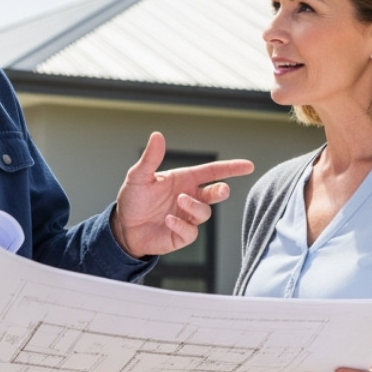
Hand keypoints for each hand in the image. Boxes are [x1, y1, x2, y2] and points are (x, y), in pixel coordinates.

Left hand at [112, 132, 252, 257]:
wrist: (123, 228)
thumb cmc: (133, 200)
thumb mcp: (139, 176)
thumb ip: (150, 158)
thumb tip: (157, 136)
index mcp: (184, 180)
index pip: (212, 172)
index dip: (230, 168)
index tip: (248, 165)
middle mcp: (189, 197)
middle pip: (215, 193)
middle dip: (222, 191)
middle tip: (222, 189)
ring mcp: (187, 217)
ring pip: (204, 213)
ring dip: (194, 206)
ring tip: (179, 201)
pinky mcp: (182, 235)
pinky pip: (191, 231)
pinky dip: (182, 224)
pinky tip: (169, 220)